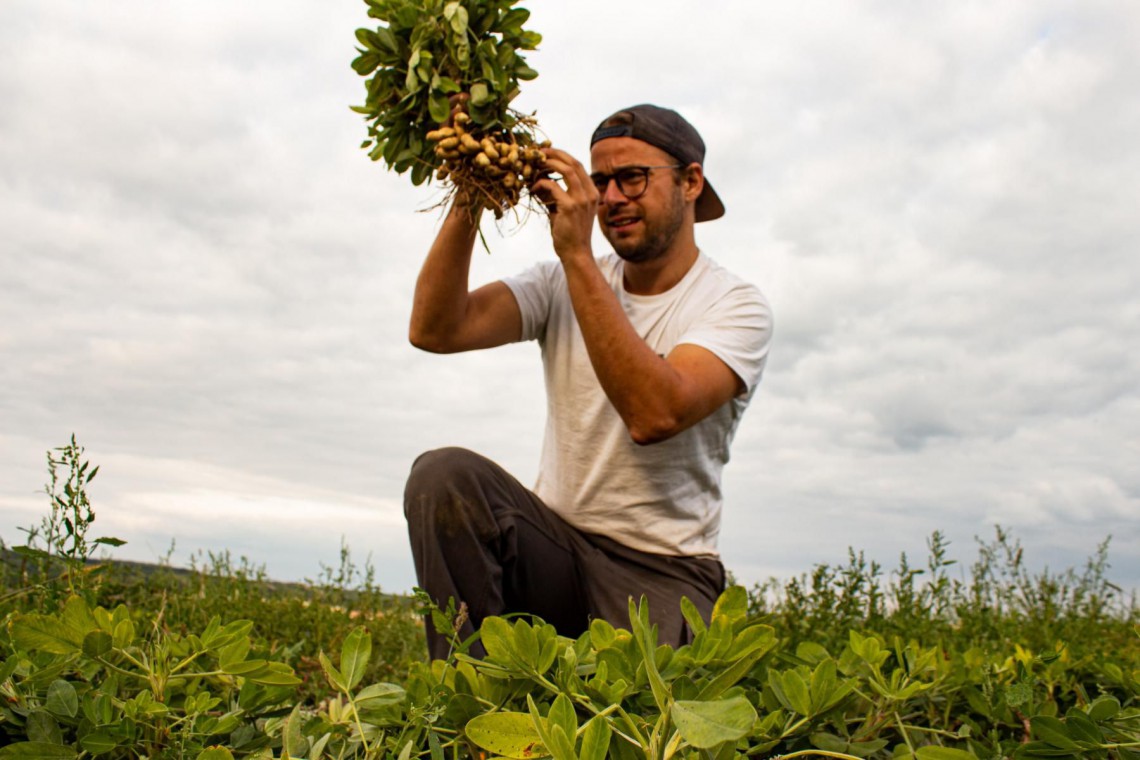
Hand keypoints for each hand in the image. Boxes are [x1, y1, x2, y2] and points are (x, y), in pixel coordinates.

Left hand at [529, 148, 598, 263]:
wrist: (576, 254)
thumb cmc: (569, 233)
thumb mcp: (566, 209)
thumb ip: (558, 195)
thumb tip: (541, 182)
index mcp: (592, 192)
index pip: (577, 165)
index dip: (561, 155)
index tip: (546, 152)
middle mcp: (590, 193)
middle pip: (573, 162)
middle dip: (554, 153)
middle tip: (538, 152)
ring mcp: (582, 199)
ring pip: (565, 169)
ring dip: (548, 164)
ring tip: (534, 165)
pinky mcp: (570, 207)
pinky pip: (552, 186)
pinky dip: (540, 184)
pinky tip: (533, 189)